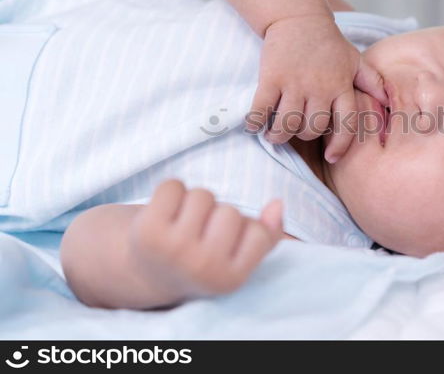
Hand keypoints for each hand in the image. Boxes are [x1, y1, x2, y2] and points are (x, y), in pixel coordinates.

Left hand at [127, 179, 283, 302]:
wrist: (144, 272)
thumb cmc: (200, 260)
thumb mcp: (237, 258)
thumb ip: (266, 236)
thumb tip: (278, 204)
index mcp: (229, 280)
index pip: (258, 231)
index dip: (244, 229)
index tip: (224, 246)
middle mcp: (203, 268)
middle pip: (231, 212)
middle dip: (218, 215)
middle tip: (200, 234)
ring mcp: (174, 249)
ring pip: (203, 196)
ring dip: (194, 203)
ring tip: (182, 224)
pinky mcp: (148, 230)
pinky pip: (173, 186)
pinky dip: (170, 192)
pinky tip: (163, 214)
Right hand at [246, 14, 387, 162]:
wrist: (298, 17)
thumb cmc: (328, 42)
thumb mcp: (354, 60)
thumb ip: (372, 82)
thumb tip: (387, 103)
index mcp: (341, 86)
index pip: (347, 124)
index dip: (340, 145)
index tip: (331, 156)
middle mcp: (320, 87)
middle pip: (312, 128)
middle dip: (304, 136)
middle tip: (296, 131)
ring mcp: (294, 83)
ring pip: (287, 124)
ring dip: (279, 135)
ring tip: (275, 134)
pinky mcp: (271, 78)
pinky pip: (261, 110)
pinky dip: (256, 123)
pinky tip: (255, 125)